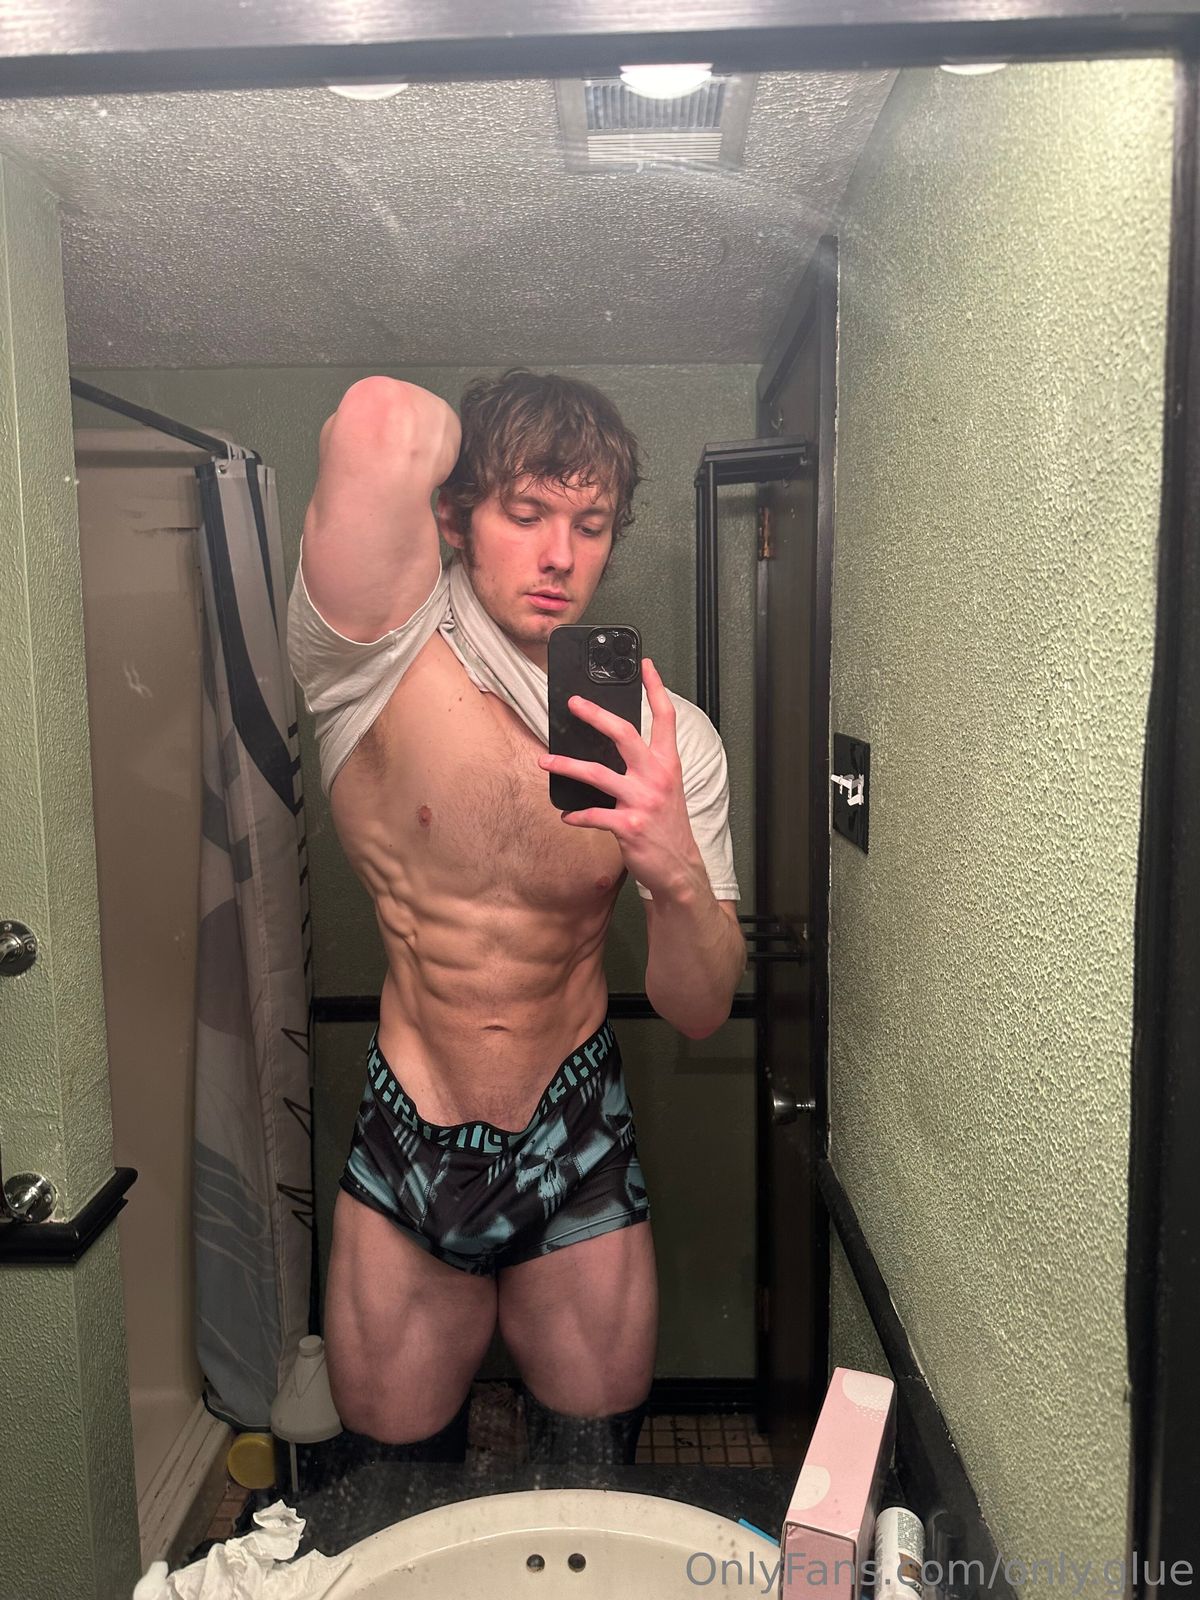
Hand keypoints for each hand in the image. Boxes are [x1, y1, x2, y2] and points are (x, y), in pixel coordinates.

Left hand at [536, 658, 704, 900]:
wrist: (679, 867)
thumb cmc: (668, 826)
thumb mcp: (666, 788)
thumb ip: (646, 765)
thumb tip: (612, 746)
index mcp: (667, 764)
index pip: (664, 718)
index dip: (656, 688)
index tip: (645, 666)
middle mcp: (656, 777)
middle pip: (624, 733)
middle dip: (595, 715)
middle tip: (573, 703)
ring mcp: (642, 800)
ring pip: (597, 773)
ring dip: (566, 765)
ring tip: (545, 760)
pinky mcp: (629, 825)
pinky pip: (593, 815)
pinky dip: (576, 815)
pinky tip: (566, 815)